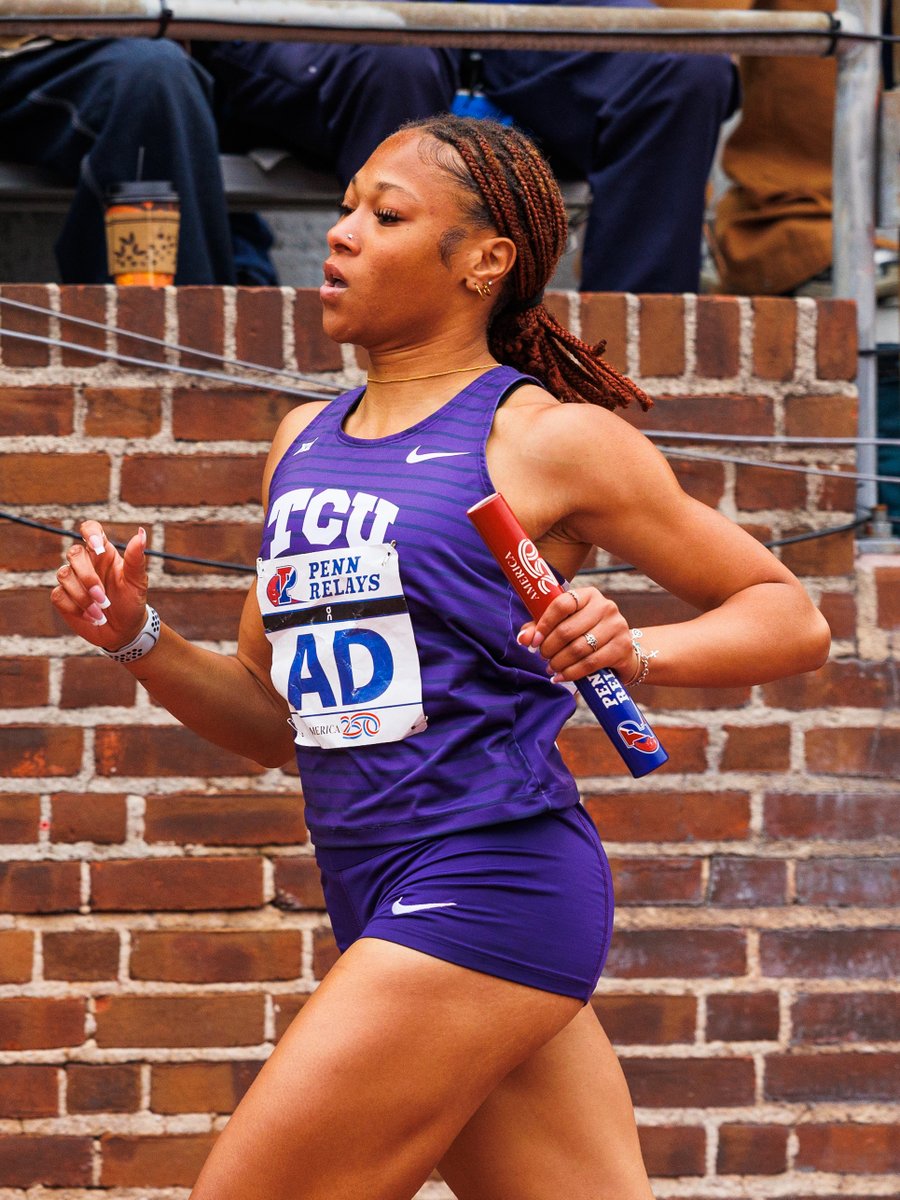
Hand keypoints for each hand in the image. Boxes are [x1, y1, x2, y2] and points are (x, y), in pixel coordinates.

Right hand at [51, 521, 149, 652]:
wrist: (124, 631)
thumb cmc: (132, 602)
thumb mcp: (137, 582)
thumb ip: (136, 559)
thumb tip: (141, 534)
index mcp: (104, 554)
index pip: (90, 529)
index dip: (89, 532)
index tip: (97, 548)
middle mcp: (86, 563)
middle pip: (74, 553)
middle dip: (88, 577)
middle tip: (104, 598)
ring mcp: (72, 579)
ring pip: (64, 575)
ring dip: (83, 597)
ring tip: (101, 612)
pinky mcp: (63, 597)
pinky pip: (58, 595)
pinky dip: (75, 608)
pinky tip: (91, 616)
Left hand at [517, 586, 634, 683]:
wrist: (620, 650)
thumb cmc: (586, 633)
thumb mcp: (563, 625)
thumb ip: (540, 628)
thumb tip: (523, 639)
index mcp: (588, 595)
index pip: (561, 604)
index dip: (544, 624)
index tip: (534, 641)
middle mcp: (605, 606)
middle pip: (567, 630)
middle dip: (549, 648)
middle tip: (543, 657)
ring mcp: (616, 626)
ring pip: (578, 648)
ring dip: (559, 662)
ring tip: (551, 668)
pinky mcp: (621, 647)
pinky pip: (590, 663)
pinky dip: (571, 673)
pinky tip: (561, 677)